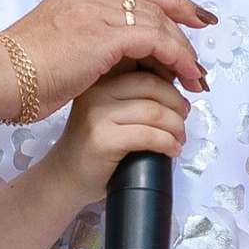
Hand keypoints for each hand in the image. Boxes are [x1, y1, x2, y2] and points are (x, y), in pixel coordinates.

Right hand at [7, 0, 210, 117]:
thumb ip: (78, 45)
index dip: (166, 2)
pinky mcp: (103, 36)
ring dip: (182, 49)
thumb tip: (97, 60)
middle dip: (182, 26)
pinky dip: (174, 56)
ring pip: (157, 21)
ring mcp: (95, 13)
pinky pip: (154, 40)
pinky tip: (184, 74)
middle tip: (198, 55)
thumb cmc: (13, 75)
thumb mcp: (50, 51)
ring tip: (195, 75)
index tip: (190, 16)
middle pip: (150, 3)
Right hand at [57, 64, 190, 202]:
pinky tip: (171, 150)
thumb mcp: (108, 111)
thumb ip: (131, 96)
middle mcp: (96, 92)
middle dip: (177, 106)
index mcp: (99, 80)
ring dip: (176, 127)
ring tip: (179, 139)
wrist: (65, 178)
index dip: (171, 86)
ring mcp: (97, 115)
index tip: (181, 104)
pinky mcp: (103, 139)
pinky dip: (167, 143)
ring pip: (154, 112)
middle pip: (152, 86)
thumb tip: (174, 88)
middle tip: (183, 121)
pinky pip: (148, 135)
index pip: (145, 71)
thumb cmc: (93, 148)